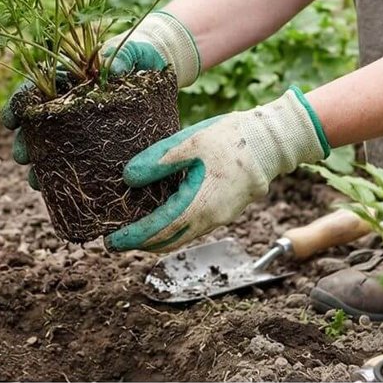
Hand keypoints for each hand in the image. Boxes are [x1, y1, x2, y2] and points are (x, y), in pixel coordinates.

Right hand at [0, 11, 200, 187]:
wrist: (157, 67)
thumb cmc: (138, 54)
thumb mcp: (131, 49)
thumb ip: (123, 53)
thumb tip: (115, 68)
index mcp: (67, 78)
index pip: (33, 90)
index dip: (17, 105)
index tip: (10, 120)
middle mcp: (68, 104)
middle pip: (36, 125)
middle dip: (24, 142)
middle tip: (22, 156)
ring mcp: (81, 126)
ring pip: (50, 147)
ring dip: (39, 165)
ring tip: (36, 181)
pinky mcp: (97, 143)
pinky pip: (75, 160)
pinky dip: (62, 175)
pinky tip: (55, 189)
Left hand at [105, 88, 330, 252]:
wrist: (271, 141)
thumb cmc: (231, 139)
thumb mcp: (189, 143)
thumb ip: (157, 161)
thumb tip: (128, 177)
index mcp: (199, 205)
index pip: (159, 229)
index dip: (133, 237)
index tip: (111, 242)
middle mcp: (210, 219)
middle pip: (169, 240)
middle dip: (142, 243)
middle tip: (117, 241)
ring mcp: (220, 217)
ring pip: (183, 236)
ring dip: (158, 237)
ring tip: (136, 232)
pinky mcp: (226, 210)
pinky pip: (195, 227)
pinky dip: (175, 228)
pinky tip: (164, 218)